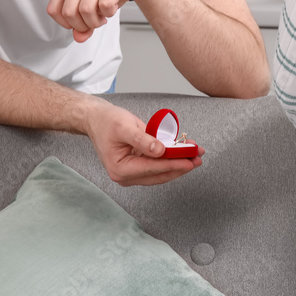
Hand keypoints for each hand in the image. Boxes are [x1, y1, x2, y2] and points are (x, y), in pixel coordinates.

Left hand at [47, 0, 149, 41]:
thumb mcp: (90, 0)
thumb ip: (81, 20)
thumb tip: (78, 37)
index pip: (53, 9)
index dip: (65, 23)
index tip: (77, 23)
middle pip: (69, 12)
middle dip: (81, 25)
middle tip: (92, 22)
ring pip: (86, 10)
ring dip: (95, 21)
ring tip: (102, 17)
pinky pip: (105, 6)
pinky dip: (108, 13)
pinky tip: (112, 9)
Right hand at [85, 99, 204, 185]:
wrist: (97, 119)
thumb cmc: (107, 122)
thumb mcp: (125, 127)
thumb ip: (143, 140)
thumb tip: (160, 151)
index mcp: (120, 169)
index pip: (152, 168)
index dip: (173, 164)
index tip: (189, 161)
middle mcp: (125, 176)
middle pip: (158, 174)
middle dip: (180, 166)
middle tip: (198, 158)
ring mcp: (131, 173)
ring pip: (160, 173)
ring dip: (178, 164)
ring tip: (194, 155)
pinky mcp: (137, 167)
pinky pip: (157, 166)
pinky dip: (170, 159)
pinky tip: (182, 152)